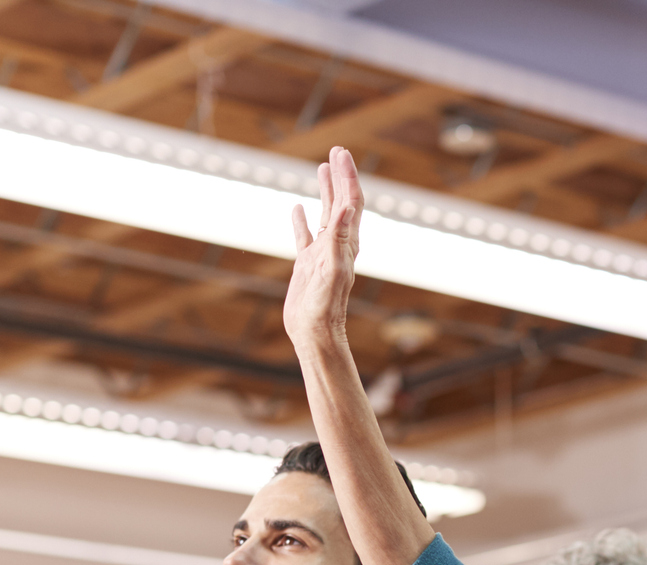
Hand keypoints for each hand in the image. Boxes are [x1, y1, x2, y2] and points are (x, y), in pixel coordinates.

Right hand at [282, 146, 363, 352]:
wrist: (315, 331)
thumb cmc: (325, 305)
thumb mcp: (333, 267)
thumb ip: (341, 236)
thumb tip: (349, 205)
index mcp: (347, 242)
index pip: (351, 201)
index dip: (348, 176)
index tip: (341, 153)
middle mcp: (338, 244)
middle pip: (342, 202)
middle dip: (340, 175)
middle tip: (337, 150)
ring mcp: (322, 253)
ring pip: (325, 214)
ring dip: (326, 190)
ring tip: (322, 168)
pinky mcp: (307, 264)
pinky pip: (304, 236)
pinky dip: (301, 220)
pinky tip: (296, 209)